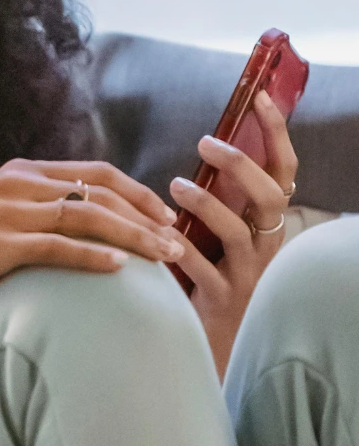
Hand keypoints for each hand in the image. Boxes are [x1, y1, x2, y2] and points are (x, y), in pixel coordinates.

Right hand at [0, 159, 182, 397]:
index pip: (95, 172)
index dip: (139, 192)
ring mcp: (4, 212)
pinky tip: (118, 269)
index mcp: (18, 174)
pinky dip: (91, 256)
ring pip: (86, 216)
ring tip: (166, 257)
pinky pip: (55, 247)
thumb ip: (34, 211)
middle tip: (179, 242)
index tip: (168, 216)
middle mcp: (13, 185)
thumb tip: (84, 223)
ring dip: (133, 235)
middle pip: (98, 191)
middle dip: (147, 216)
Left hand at [170, 90, 298, 377]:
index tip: (260, 98)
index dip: (276, 135)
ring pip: (238, 234)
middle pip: (269, 199)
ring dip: (207, 205)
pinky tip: (162, 239)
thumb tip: (204, 150)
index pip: (283, 173)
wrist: (211, 346)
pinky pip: (204, 273)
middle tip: (207, 142)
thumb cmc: (208, 281)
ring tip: (175, 184)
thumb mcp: (218, 235)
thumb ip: (218, 199)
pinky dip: (181, 252)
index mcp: (266, 226)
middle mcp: (266, 248)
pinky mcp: (222, 302)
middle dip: (242, 166)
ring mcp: (247, 277)